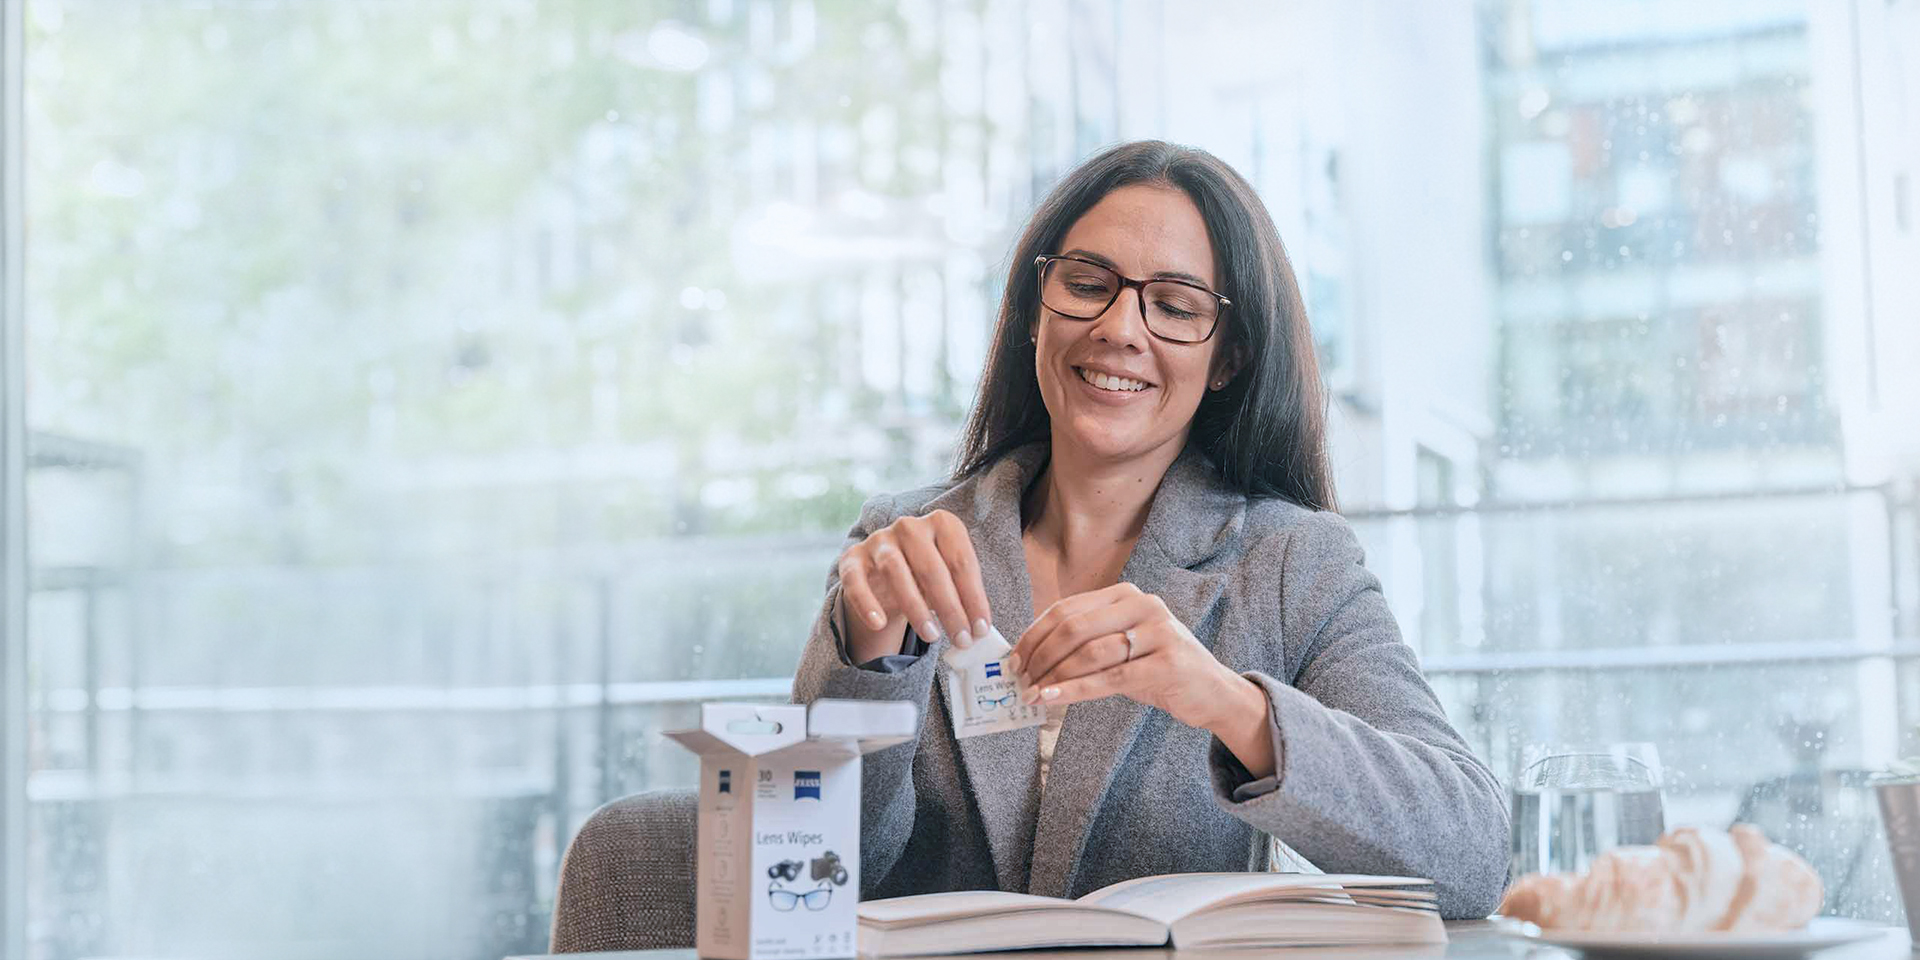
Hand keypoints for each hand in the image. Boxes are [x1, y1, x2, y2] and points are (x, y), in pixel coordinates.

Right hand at [837, 508, 992, 662]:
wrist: (884, 572)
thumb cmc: (927, 575)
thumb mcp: (949, 578)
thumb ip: (963, 597)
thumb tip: (979, 629)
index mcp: (942, 523)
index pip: (962, 561)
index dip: (974, 598)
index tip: (981, 629)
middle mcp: (909, 526)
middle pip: (931, 568)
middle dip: (950, 608)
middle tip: (962, 640)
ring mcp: (878, 540)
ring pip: (895, 571)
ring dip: (916, 608)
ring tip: (932, 636)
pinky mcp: (852, 558)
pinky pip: (856, 581)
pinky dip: (866, 603)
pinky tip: (879, 624)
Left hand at [1008, 582, 1246, 730]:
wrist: (1213, 691)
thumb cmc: (1159, 668)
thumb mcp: (1123, 645)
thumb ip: (1086, 642)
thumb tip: (1032, 656)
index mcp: (1126, 594)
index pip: (1066, 609)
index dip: (1035, 634)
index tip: (1014, 658)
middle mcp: (1143, 605)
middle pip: (1074, 628)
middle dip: (1039, 655)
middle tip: (1020, 679)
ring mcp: (1158, 633)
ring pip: (1089, 653)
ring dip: (1053, 676)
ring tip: (1031, 693)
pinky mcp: (1167, 664)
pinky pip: (1110, 678)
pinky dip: (1075, 690)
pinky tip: (1051, 699)